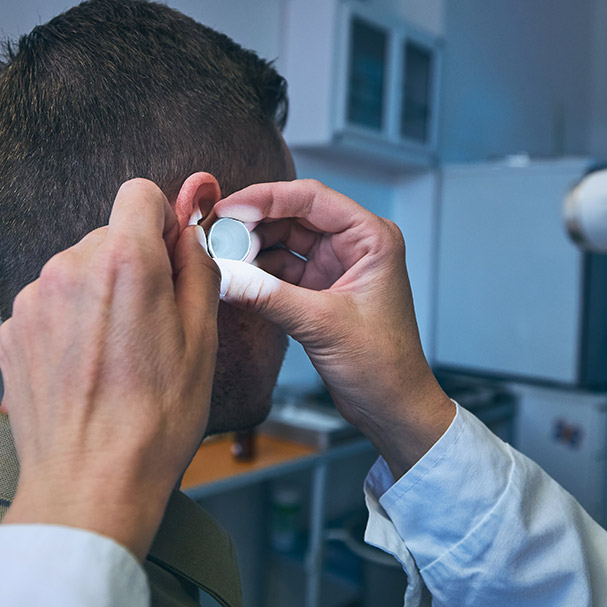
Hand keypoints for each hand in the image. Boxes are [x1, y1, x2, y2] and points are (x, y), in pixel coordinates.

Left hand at [0, 179, 220, 559]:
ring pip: (76, 272)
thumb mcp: (202, 342)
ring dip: (97, 297)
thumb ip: (198, 271)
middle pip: (108, 237)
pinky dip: (69, 326)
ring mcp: (33, 301)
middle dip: (132, 267)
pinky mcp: (11, 332)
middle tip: (151, 325)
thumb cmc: (152, 425)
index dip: (160, 222)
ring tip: (117, 358)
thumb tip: (188, 238)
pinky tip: (86, 371)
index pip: (139, 194)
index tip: (170, 256)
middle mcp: (68, 268)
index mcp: (125, 262)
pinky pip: (49, 306)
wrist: (88, 488)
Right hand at [213, 180, 454, 477]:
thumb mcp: (321, 324)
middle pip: (292, 215)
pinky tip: (232, 276)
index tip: (228, 208)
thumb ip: (268, 296)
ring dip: (251, 247)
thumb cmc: (382, 365)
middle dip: (252, 223)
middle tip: (214, 233)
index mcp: (371, 238)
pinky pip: (280, 270)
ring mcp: (335, 267)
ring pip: (282, 242)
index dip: (265, 198)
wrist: (392, 408)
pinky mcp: (319, 290)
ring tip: (218, 255)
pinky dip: (256, 272)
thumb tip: (222, 273)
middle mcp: (354, 245)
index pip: (311, 198)